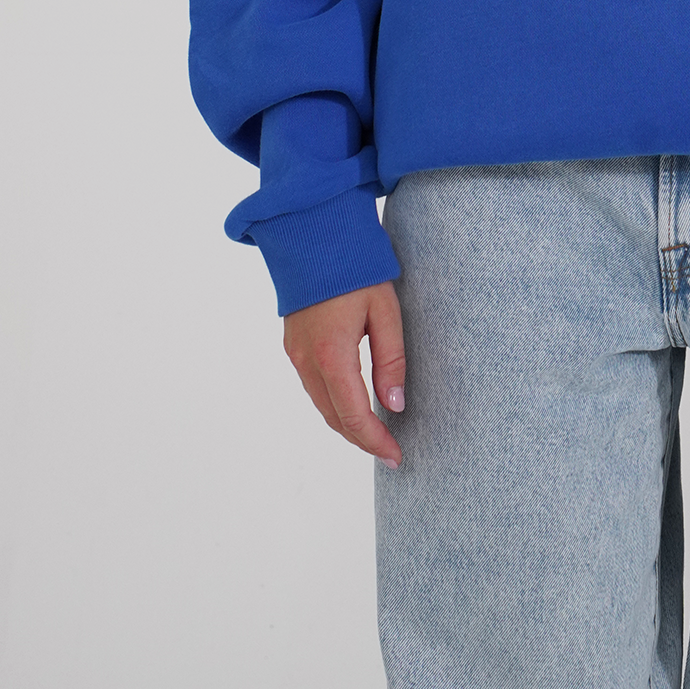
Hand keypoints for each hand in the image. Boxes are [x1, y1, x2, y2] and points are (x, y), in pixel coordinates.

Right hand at [283, 279, 406, 468]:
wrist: (314, 232)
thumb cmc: (356, 266)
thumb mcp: (385, 309)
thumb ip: (391, 359)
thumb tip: (395, 405)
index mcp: (331, 353)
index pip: (354, 416)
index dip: (376, 442)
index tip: (397, 457)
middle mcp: (306, 360)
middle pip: (334, 418)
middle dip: (362, 439)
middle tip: (391, 450)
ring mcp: (295, 353)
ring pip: (321, 405)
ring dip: (347, 423)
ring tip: (377, 432)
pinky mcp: (292, 345)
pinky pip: (313, 387)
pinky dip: (334, 403)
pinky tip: (354, 403)